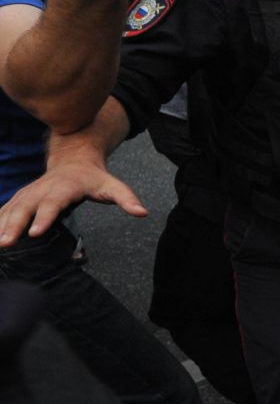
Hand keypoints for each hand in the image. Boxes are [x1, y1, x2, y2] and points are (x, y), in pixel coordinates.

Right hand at [0, 160, 147, 246]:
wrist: (74, 161)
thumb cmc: (93, 177)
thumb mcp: (113, 186)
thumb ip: (127, 199)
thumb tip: (142, 212)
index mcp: (63, 188)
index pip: (53, 204)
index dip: (44, 217)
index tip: (35, 232)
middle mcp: (42, 190)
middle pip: (26, 208)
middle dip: (14, 225)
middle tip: (7, 242)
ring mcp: (29, 193)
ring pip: (11, 209)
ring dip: (1, 225)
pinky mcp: (21, 198)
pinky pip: (5, 210)